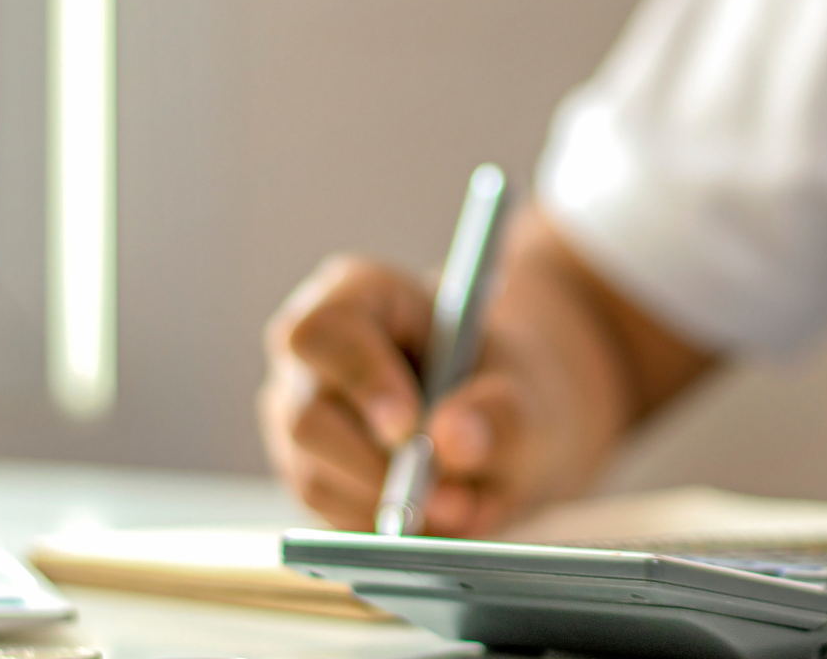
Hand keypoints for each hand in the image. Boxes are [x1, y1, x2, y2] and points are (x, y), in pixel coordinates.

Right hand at [257, 255, 533, 535]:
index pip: (326, 331)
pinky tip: (436, 519)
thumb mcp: (527, 393)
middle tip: (451, 499)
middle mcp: (311, 358)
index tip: (408, 427)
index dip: (361, 379)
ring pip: (315, 477)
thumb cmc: (507, 388)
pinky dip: (384, 529)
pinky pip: (328, 518)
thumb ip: (500, 412)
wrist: (503, 430)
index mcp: (357, 296)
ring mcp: (299, 419)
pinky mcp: (309, 476)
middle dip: (379, 468)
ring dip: (389, 506)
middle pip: (307, 417)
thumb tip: (450, 439)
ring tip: (464, 508)